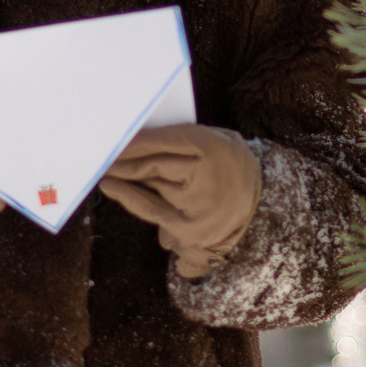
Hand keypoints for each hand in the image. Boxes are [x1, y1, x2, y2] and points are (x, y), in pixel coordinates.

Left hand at [97, 123, 261, 279]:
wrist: (265, 208)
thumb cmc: (233, 165)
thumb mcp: (219, 139)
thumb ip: (184, 139)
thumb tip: (138, 138)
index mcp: (211, 146)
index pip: (162, 140)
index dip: (133, 140)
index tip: (113, 137)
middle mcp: (203, 175)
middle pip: (152, 163)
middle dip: (123, 158)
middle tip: (100, 152)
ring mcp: (195, 204)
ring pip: (149, 184)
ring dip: (122, 174)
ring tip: (103, 166)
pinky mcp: (187, 228)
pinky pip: (150, 208)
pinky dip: (127, 196)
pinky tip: (111, 186)